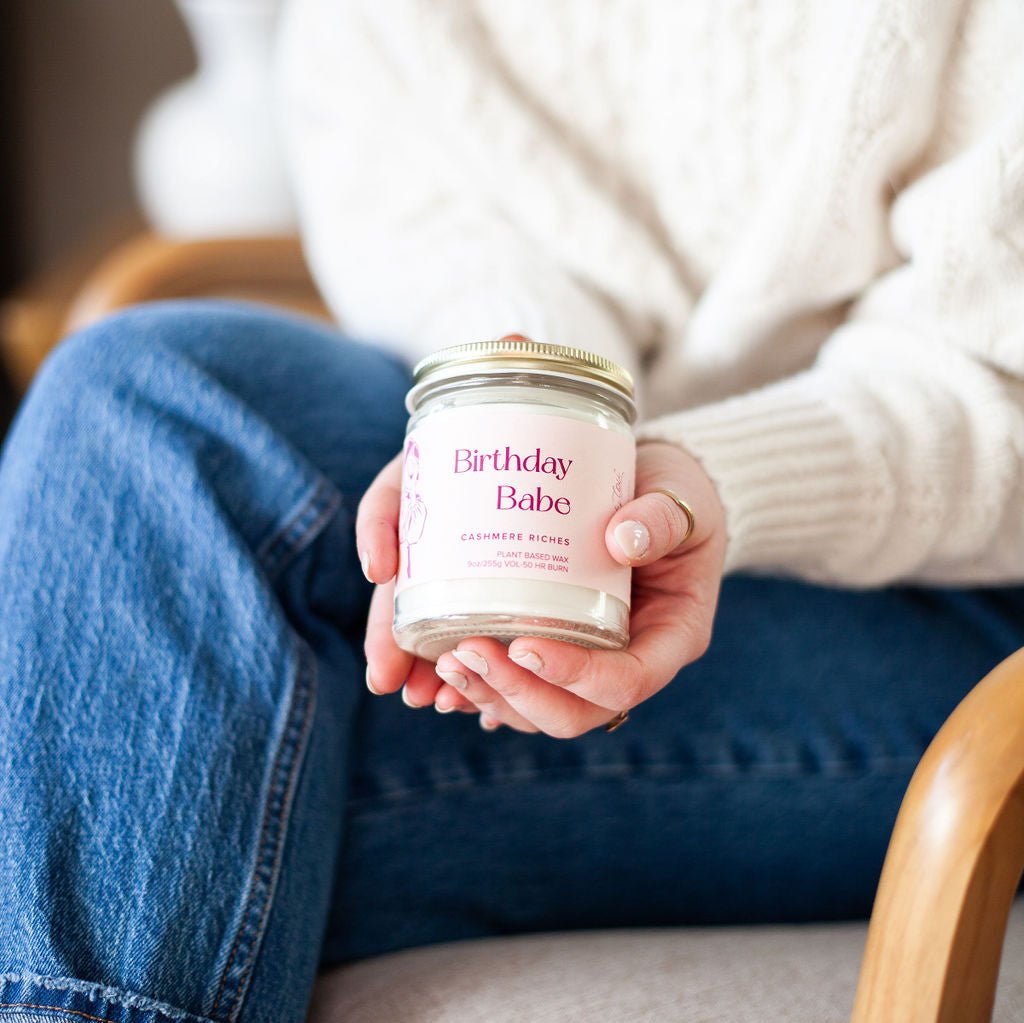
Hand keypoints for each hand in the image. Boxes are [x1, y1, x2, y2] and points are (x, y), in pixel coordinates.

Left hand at [357, 442, 726, 735]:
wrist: (651, 490)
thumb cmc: (673, 491)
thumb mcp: (677, 495)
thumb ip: (659, 516)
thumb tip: (623, 539)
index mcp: (671, 637)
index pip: (625, 682)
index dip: (574, 676)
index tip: (525, 644)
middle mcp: (629, 663)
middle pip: (573, 712)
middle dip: (516, 693)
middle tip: (467, 651)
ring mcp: (590, 663)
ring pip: (537, 709)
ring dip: (489, 695)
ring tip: (445, 662)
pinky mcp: (558, 649)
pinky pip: (519, 686)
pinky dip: (481, 688)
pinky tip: (442, 675)